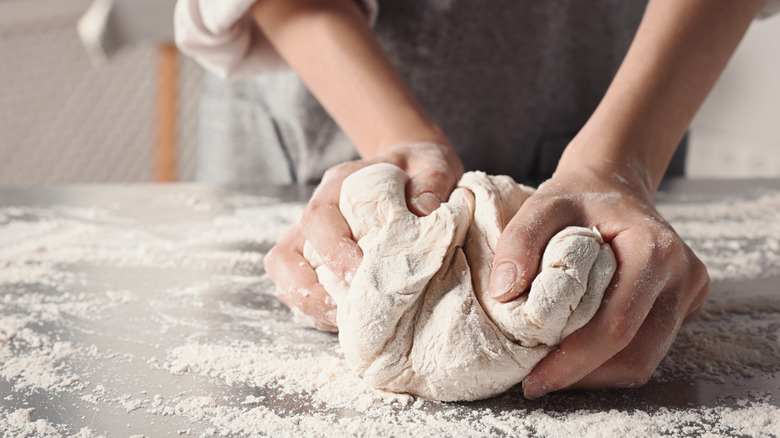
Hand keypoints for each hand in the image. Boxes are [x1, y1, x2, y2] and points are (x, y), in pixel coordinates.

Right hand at [265, 142, 463, 331]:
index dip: (334, 251)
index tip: (362, 277)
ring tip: (346, 324)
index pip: (319, 218)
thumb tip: (425, 211)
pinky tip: (347, 322)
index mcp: (340, 185)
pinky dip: (316, 310)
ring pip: (285, 276)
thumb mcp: (432, 165)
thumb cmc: (419, 169)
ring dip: (309, 305)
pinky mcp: (320, 261)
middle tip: (347, 312)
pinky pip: (300, 290)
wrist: (413, 171)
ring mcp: (313, 239)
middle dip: (310, 290)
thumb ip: (432, 181)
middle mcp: (319, 212)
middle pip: (287, 254)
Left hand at [486, 157, 710, 397]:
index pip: (617, 325)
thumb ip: (520, 240)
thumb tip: (504, 292)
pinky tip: (578, 352)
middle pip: (636, 353)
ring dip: (597, 373)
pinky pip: (648, 349)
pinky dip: (611, 360)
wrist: (612, 184)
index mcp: (655, 250)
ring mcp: (690, 292)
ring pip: (645, 360)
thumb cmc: (577, 196)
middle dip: (584, 375)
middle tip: (539, 380)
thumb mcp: (542, 205)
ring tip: (554, 369)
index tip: (535, 379)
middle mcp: (683, 274)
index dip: (575, 361)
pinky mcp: (686, 304)